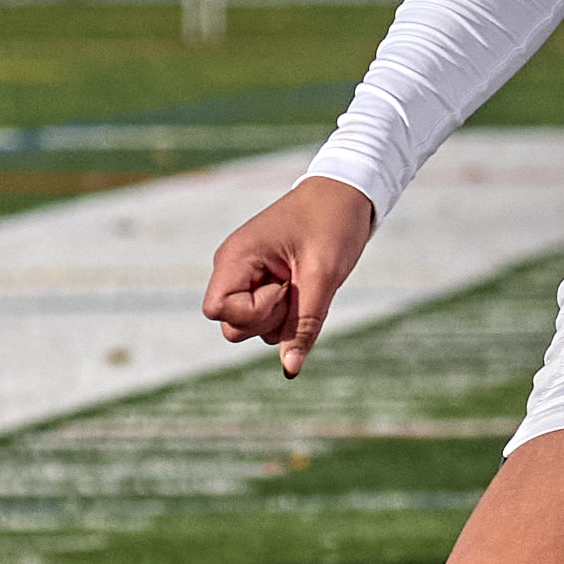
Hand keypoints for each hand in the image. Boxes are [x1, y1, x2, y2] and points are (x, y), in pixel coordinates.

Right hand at [202, 174, 375, 377]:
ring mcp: (246, 275)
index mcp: (235, 257)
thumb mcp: (323, 277)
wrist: (345, 194)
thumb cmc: (333, 224)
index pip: (218, 311)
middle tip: (298, 289)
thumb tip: (291, 369)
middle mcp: (233, 267)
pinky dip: (288, 311)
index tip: (285, 289)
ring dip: (282, 317)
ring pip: (251, 326)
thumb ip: (304, 324)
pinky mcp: (262, 281)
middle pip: (231, 325)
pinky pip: (266, 315)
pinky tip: (303, 286)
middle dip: (268, 320)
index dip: (253, 312)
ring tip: (304, 281)